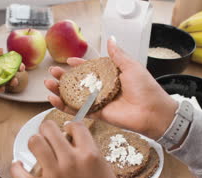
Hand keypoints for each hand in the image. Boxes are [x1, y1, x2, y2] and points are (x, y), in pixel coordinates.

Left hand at [10, 121, 133, 177]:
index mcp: (90, 154)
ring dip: (36, 143)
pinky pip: (21, 176)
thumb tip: (74, 142)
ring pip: (34, 143)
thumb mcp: (106, 169)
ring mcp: (55, 176)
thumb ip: (90, 153)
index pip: (75, 126)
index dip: (71, 127)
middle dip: (49, 129)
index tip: (69, 131)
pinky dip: (17, 168)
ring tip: (39, 149)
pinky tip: (19, 164)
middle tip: (51, 136)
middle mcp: (71, 161)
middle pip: (49, 129)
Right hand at [44, 38, 177, 139]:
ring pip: (75, 96)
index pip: (90, 69)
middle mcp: (103, 88)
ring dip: (60, 91)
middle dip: (64, 77)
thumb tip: (110, 39)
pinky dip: (65, 106)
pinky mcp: (97, 114)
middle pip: (79, 82)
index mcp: (111, 76)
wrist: (152, 111)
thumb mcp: (131, 66)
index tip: (69, 61)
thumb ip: (117, 55)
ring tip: (49, 84)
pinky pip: (78, 110)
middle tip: (52, 72)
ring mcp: (99, 102)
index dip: (79, 65)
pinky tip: (54, 100)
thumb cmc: (146, 88)